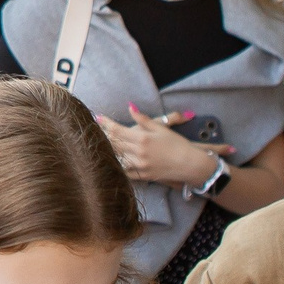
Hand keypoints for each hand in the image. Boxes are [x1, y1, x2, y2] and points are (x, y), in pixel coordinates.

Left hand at [96, 105, 232, 188]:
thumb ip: (144, 119)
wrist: (189, 164)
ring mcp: (140, 166)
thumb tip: (130, 108)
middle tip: (94, 129)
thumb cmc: (177, 144)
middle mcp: (139, 153)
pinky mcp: (143, 175)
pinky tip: (110, 160)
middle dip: (104, 135)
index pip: (118, 130)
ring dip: (108, 150)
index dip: (106, 123)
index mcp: (143, 138)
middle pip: (114, 143)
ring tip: (99, 143)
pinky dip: (117, 165)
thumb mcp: (161, 128)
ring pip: (117, 157)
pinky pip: (124, 171)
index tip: (98, 117)